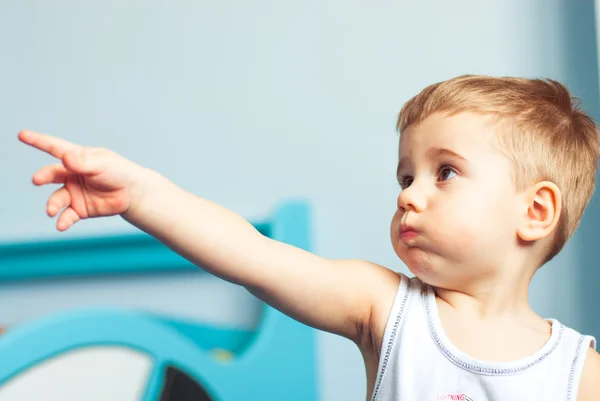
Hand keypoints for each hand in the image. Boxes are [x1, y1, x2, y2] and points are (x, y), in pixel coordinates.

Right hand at [18, 130, 148, 230]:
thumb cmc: (120, 172)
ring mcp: (74, 192)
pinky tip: (61, 225)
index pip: (55, 147)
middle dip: (43, 176)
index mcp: (77, 158)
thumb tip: (65, 157)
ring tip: (51, 211)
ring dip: (52, 204)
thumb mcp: (102, 165)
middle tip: (37, 180)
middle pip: (52, 174)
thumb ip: (83, 163)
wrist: (134, 194)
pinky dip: (63, 220)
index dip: (38, 141)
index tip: (21, 135)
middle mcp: (71, 175)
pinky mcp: (80, 209)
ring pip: (57, 198)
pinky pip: (67, 215)